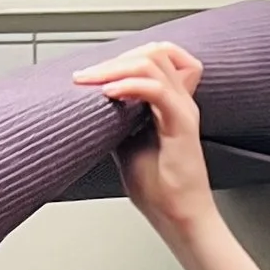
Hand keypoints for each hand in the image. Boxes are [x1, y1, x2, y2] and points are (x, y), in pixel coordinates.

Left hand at [73, 39, 212, 235]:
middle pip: (155, 51)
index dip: (123, 57)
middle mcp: (180, 102)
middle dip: (114, 58)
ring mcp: (183, 111)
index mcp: (171, 104)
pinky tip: (109, 95)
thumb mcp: (126, 143)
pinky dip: (129, 86)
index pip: (157, 56)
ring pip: (153, 62)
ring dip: (115, 67)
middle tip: (87, 77)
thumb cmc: (160, 189)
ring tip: (93, 83)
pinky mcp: (181, 126)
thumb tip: (91, 103)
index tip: (92, 76)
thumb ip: (117, 118)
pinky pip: (156, 90)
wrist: (178, 218)